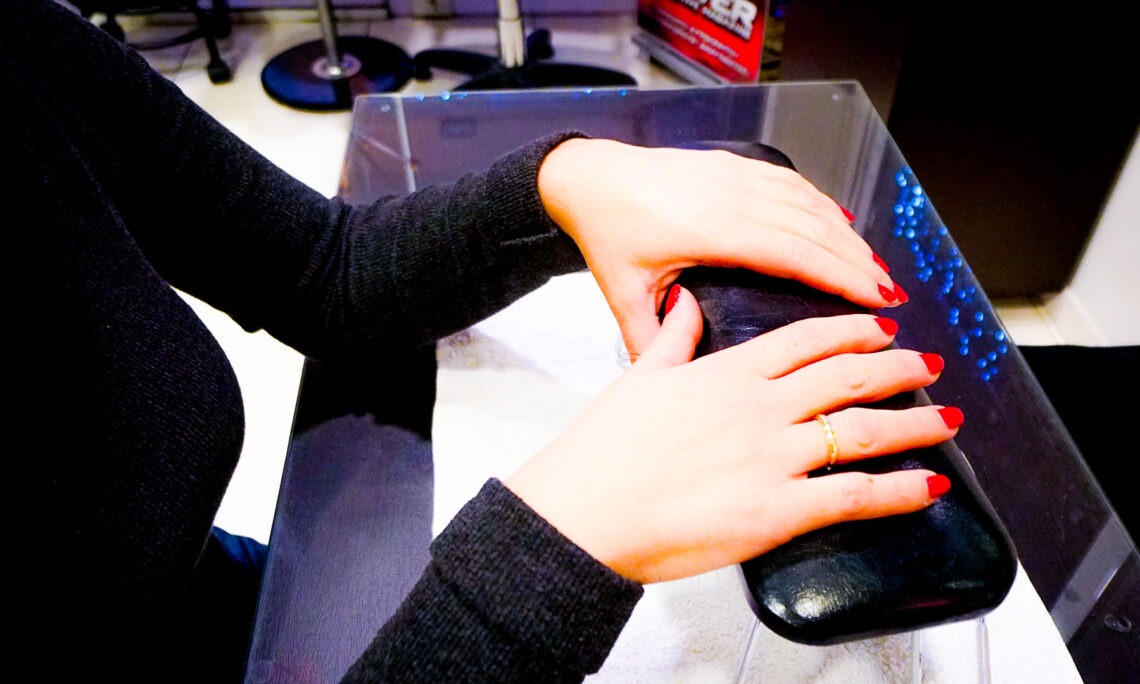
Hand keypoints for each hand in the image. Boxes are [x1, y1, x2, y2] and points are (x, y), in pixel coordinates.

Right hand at [505, 286, 955, 584]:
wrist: (584, 510)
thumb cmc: (601, 451)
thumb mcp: (637, 378)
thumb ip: (672, 339)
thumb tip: (687, 308)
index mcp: (728, 374)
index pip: (806, 340)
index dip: (852, 330)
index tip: (879, 328)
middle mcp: (761, 408)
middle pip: (847, 376)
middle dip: (897, 366)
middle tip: (927, 363)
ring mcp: (774, 456)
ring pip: (865, 429)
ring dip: (914, 421)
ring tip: (946, 417)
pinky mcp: (778, 509)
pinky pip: (855, 494)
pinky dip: (900, 490)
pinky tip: (930, 486)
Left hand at [537, 138, 901, 360]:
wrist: (588, 177)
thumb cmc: (606, 232)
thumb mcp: (623, 293)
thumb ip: (650, 341)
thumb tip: (673, 386)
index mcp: (712, 231)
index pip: (794, 254)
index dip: (840, 275)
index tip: (877, 298)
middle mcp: (732, 198)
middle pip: (813, 229)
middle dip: (858, 261)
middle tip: (892, 293)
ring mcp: (735, 177)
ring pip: (808, 204)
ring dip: (846, 234)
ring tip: (875, 266)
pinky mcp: (732, 166)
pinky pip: (791, 184)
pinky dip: (822, 204)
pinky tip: (842, 221)